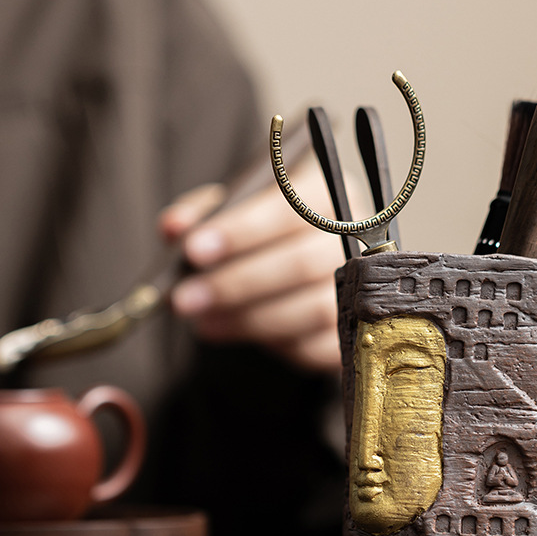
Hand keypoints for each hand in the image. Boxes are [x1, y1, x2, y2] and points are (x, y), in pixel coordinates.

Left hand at [159, 156, 359, 372]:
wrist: (294, 263)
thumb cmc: (262, 230)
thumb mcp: (232, 209)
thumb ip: (204, 213)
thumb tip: (174, 228)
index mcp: (326, 191)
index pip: (292, 207)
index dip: (243, 230)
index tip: (194, 249)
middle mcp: (353, 236)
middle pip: (303, 262)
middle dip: (236, 283)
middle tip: (184, 298)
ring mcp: (362, 285)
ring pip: (313, 309)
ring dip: (249, 318)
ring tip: (202, 320)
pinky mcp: (355, 330)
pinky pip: (319, 345)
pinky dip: (272, 343)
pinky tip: (232, 331)